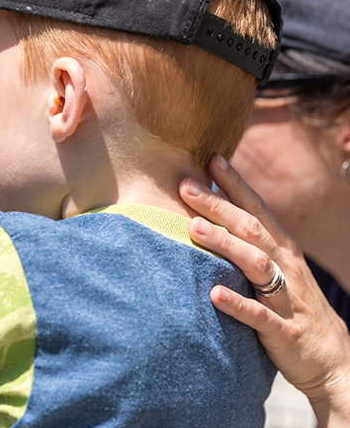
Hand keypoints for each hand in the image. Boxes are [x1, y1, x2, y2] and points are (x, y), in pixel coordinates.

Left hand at [179, 155, 349, 425]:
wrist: (333, 360)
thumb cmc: (294, 306)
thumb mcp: (276, 269)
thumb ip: (250, 242)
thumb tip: (214, 212)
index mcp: (282, 249)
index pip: (256, 209)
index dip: (234, 184)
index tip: (210, 159)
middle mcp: (286, 267)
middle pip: (250, 228)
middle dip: (218, 205)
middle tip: (185, 186)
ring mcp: (286, 298)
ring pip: (255, 263)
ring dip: (224, 244)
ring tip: (194, 229)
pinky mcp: (283, 331)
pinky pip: (258, 315)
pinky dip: (237, 303)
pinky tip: (213, 294)